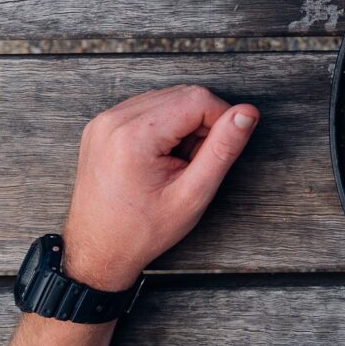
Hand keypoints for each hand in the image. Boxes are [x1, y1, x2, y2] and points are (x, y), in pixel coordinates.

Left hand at [62, 85, 259, 291]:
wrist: (97, 250)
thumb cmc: (142, 230)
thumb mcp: (193, 194)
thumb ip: (223, 148)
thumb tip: (247, 112)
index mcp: (133, 136)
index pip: (198, 99)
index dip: (220, 121)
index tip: (214, 154)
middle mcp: (113, 120)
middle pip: (183, 95)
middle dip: (201, 123)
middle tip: (194, 163)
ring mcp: (104, 121)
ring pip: (168, 98)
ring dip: (184, 124)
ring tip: (176, 162)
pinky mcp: (102, 125)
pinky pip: (148, 107)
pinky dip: (165, 125)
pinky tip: (161, 156)